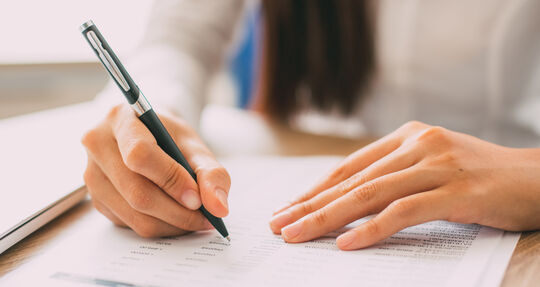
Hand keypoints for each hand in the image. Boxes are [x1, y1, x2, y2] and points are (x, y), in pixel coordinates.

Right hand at [82, 104, 229, 236]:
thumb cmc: (169, 136)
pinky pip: (129, 223)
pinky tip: (175, 217)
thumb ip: (212, 172)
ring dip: (171, 224)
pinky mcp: (96, 198)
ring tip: (195, 219)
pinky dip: (159, 226)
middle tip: (206, 217)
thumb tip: (218, 207)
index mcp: (120, 119)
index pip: (140, 155)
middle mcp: (97, 145)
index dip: (171, 180)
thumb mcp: (194, 144)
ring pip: (134, 214)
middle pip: (137, 191)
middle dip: (177, 211)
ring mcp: (92, 174)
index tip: (197, 198)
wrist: (147, 134)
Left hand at [269, 121, 539, 249]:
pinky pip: (405, 210)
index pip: (350, 167)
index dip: (315, 190)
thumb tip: (349, 201)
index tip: (288, 209)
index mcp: (408, 136)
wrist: (537, 178)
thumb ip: (395, 175)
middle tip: (280, 224)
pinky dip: (373, 228)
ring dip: (330, 217)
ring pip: (372, 194)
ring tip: (299, 235)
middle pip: (353, 180)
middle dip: (311, 205)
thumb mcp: (432, 166)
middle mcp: (418, 144)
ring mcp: (438, 164)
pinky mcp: (457, 190)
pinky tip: (347, 243)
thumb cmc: (480, 177)